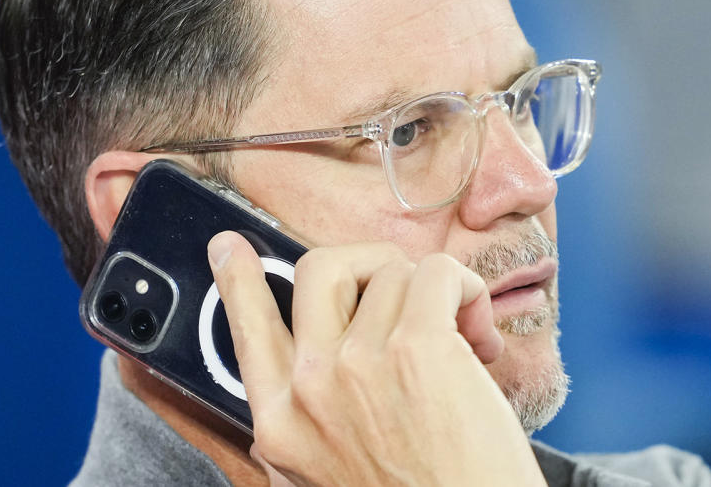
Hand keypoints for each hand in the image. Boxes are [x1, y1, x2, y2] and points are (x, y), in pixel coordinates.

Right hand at [207, 231, 547, 486]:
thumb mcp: (314, 478)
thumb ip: (296, 427)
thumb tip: (293, 381)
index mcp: (279, 420)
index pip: (243, 327)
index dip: (237, 278)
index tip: (230, 246)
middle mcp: (310, 385)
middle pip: (319, 268)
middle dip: (368, 263)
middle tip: (402, 287)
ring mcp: (361, 362)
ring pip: (393, 271)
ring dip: (435, 294)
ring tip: (463, 342)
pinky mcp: (420, 348)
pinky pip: (439, 274)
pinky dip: (467, 291)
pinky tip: (480, 337)